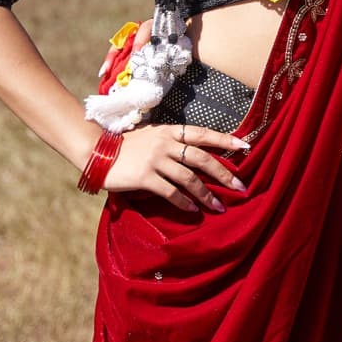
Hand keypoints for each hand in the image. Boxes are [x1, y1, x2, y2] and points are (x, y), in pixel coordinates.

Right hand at [103, 122, 247, 212]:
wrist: (97, 152)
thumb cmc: (127, 147)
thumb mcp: (152, 136)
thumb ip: (172, 142)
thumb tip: (197, 155)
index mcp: (169, 131)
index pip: (203, 133)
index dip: (224, 139)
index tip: (244, 146)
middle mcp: (165, 143)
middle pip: (202, 158)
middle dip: (224, 174)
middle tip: (240, 187)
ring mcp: (155, 160)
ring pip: (189, 178)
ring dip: (206, 195)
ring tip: (219, 207)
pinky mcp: (145, 177)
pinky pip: (171, 192)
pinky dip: (184, 202)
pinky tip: (193, 210)